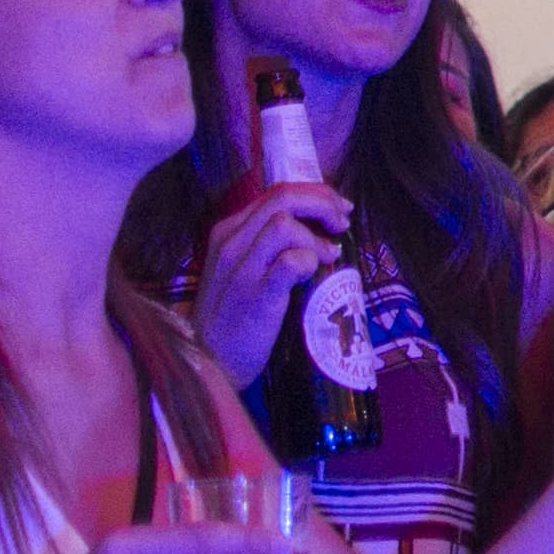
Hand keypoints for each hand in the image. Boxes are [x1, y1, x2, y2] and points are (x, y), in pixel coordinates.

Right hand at [189, 183, 355, 386]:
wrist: (210, 361)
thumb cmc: (232, 317)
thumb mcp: (241, 269)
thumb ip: (267, 245)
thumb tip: (316, 228)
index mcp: (227, 231)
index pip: (276, 193)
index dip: (315, 194)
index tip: (338, 208)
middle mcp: (230, 242)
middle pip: (284, 198)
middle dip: (323, 203)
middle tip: (343, 223)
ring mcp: (240, 269)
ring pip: (285, 223)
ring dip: (316, 236)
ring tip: (330, 255)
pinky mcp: (255, 295)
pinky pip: (289, 261)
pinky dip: (310, 260)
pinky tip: (316, 272)